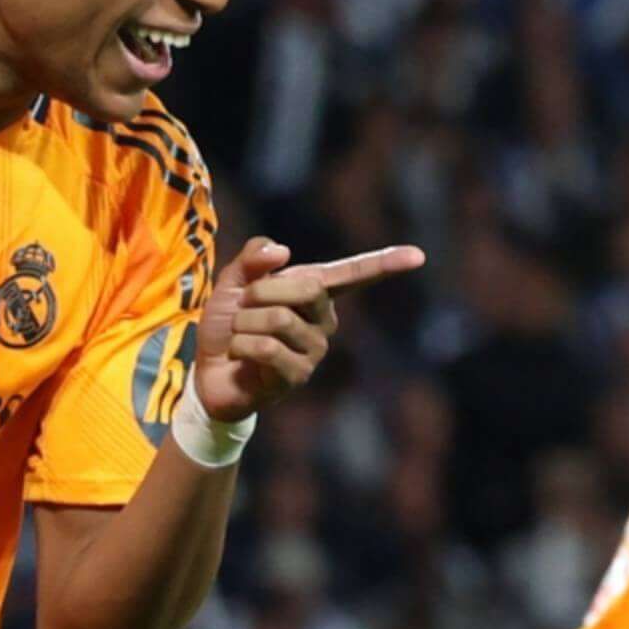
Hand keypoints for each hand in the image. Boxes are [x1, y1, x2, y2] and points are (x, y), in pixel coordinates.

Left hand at [188, 237, 418, 424]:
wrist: (210, 371)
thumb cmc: (228, 324)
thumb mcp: (234, 283)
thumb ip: (253, 260)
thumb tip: (284, 251)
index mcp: (314, 292)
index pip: (355, 274)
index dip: (386, 263)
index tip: (419, 256)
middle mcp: (323, 320)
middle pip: (309, 287)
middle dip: (262, 290)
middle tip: (243, 306)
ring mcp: (314, 350)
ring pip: (280, 318)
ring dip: (245, 322)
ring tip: (240, 334)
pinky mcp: (298, 376)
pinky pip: (268, 348)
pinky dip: (241, 345)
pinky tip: (240, 355)